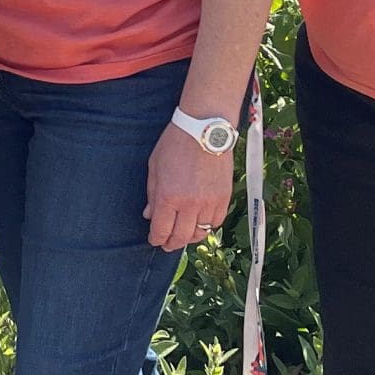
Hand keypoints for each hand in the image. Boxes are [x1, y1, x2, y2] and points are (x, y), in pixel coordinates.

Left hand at [145, 120, 234, 251]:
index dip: (156, 239)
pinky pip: (216, 222)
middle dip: (171, 244)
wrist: (205, 130)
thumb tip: (149, 215)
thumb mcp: (155, 167)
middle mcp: (190, 204)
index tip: (154, 240)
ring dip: (190, 237)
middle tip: (167, 244)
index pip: (161, 230)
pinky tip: (200, 223)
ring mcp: (209, 203)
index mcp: (169, 197)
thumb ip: (152, 194)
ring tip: (183, 234)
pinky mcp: (224, 198)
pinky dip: (207, 226)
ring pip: (200, 233)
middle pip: (181, 237)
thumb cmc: (175, 144)